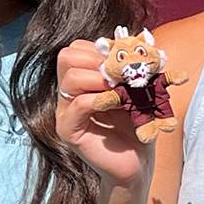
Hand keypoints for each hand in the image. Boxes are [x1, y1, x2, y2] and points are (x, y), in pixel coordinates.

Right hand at [56, 40, 149, 188]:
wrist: (138, 162)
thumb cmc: (138, 125)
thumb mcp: (136, 89)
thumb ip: (129, 67)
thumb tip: (134, 40)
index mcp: (80, 80)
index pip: (75, 49)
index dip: (99, 49)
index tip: (123, 62)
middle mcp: (67, 94)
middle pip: (67, 57)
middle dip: (97, 60)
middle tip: (120, 76)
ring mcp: (65, 112)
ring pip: (71, 78)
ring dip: (99, 79)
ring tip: (120, 90)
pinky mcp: (68, 131)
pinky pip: (78, 105)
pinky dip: (100, 99)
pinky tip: (117, 103)